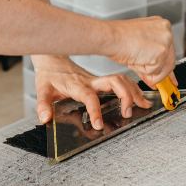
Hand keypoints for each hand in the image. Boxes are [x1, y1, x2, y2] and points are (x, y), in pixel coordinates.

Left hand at [31, 55, 150, 130]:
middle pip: (114, 82)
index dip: (95, 110)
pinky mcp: (102, 81)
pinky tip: (141, 98)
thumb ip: (42, 104)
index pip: (89, 96)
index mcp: (77, 85)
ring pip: (121, 80)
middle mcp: (91, 81)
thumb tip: (45, 118)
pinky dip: (133, 89)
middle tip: (127, 113)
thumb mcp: (42, 90)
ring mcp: (98, 80)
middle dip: (124, 96)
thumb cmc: (49, 75)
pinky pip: (122, 81)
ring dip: (133, 92)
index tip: (99, 125)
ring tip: (143, 105)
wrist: (52, 60)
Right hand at [109, 16, 175, 86]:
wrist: (110, 37)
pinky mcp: (162, 51)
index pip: (169, 50)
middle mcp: (166, 31)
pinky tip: (135, 60)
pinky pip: (156, 71)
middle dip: (159, 73)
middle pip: (170, 60)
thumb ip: (150, 58)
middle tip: (153, 81)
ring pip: (163, 67)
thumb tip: (154, 75)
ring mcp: (166, 40)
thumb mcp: (139, 47)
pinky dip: (144, 70)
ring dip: (148, 71)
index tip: (169, 77)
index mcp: (160, 26)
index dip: (165, 65)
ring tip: (134, 61)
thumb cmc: (118, 38)